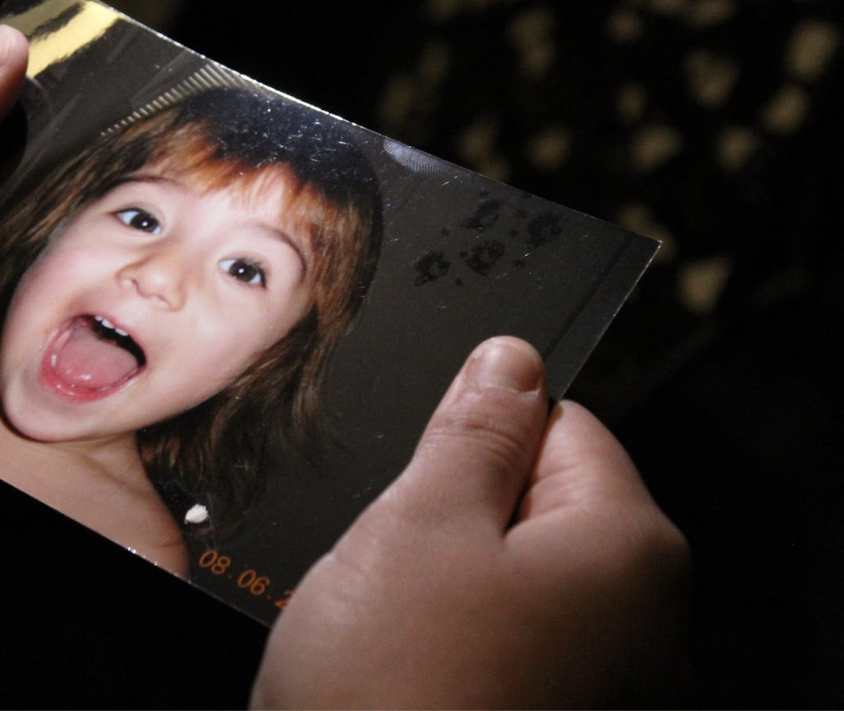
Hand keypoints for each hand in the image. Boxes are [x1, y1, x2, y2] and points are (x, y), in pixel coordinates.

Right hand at [251, 337, 689, 708]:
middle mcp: (642, 626)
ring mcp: (603, 688)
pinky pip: (499, 647)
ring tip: (394, 630)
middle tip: (399, 562)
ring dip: (442, 587)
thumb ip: (477, 429)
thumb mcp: (421, 524)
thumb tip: (512, 359)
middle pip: (538, 508)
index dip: (480, 435)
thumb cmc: (396, 695)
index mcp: (629, 551)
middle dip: (456, 517)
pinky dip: (447, 645)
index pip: (564, 425)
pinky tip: (404, 676)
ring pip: (507, 582)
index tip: (428, 466)